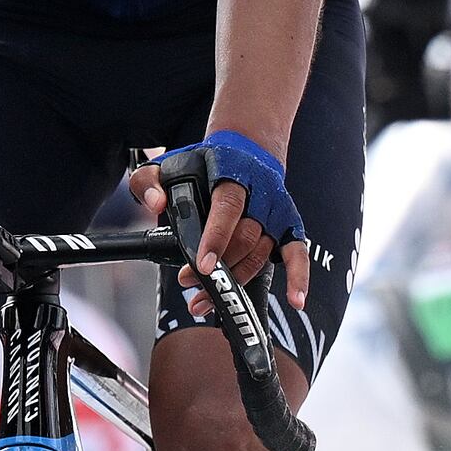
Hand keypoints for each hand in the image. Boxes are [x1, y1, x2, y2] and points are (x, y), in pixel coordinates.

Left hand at [132, 132, 310, 309]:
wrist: (247, 148)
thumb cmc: (205, 164)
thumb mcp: (169, 163)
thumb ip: (150, 181)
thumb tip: (155, 205)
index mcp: (232, 174)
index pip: (228, 207)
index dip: (216, 238)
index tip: (202, 264)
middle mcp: (260, 194)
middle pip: (245, 237)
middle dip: (218, 266)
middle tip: (189, 282)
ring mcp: (276, 212)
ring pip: (261, 252)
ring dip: (236, 280)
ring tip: (205, 300)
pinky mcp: (288, 226)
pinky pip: (297, 253)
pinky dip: (300, 278)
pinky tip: (296, 301)